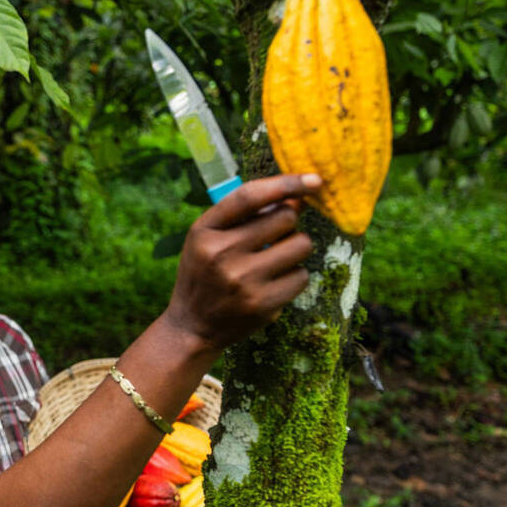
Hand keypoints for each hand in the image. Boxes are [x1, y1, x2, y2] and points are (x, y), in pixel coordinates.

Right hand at [162, 174, 321, 351]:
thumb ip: (242, 215)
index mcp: (204, 230)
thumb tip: (295, 196)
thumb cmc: (205, 272)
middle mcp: (221, 253)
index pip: (249, 196)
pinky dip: (294, 276)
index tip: (314, 180)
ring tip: (275, 260)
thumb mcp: (206, 238)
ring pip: (301, 245)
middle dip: (289, 222)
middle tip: (277, 235)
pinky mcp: (263, 304)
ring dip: (295, 249)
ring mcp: (243, 280)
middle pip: (285, 217)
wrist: (192, 326)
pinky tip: (274, 283)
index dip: (285, 183)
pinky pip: (302, 276)